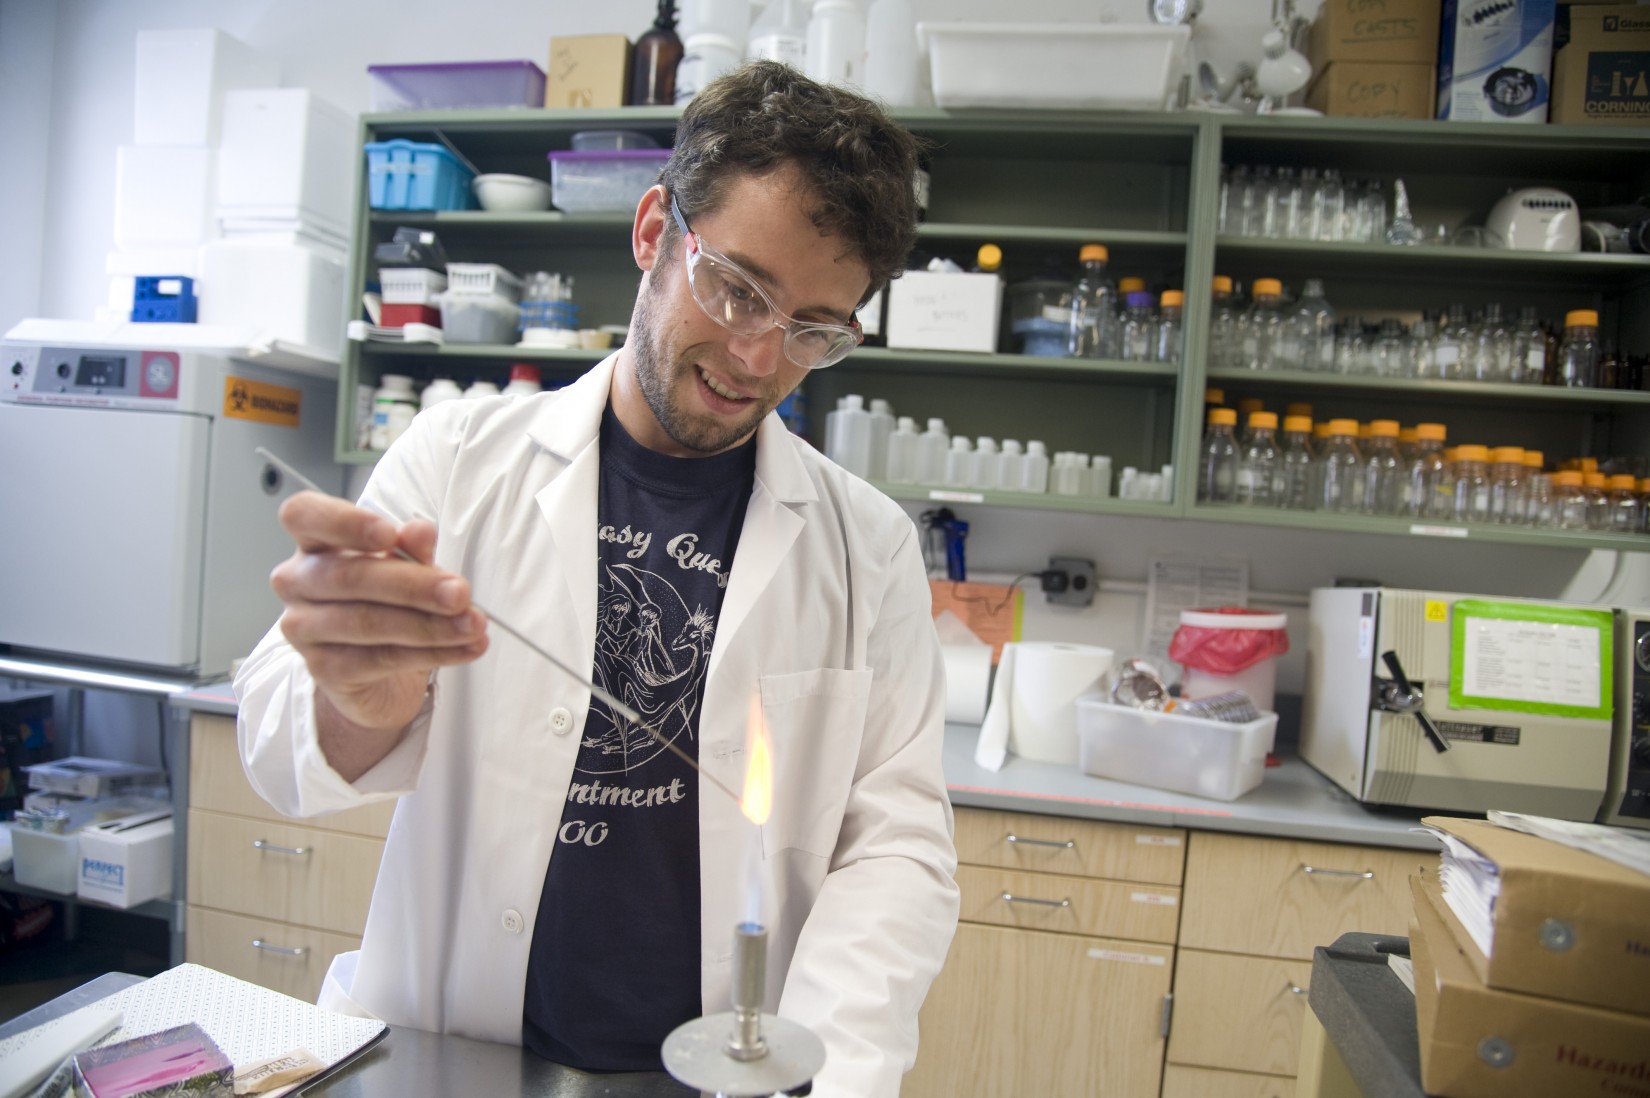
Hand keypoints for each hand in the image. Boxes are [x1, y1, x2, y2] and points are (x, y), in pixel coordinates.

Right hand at [270, 490, 487, 735]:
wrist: (377, 672)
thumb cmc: (385, 603)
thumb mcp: (407, 568)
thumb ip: (412, 549)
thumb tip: (420, 531)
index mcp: (314, 543)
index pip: (304, 515)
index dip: (344, 522)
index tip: (389, 535)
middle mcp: (298, 582)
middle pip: (349, 577)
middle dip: (414, 585)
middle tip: (460, 593)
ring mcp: (304, 628)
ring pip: (367, 622)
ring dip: (430, 625)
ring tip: (472, 625)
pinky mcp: (324, 669)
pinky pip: (381, 658)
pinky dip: (432, 653)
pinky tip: (464, 648)